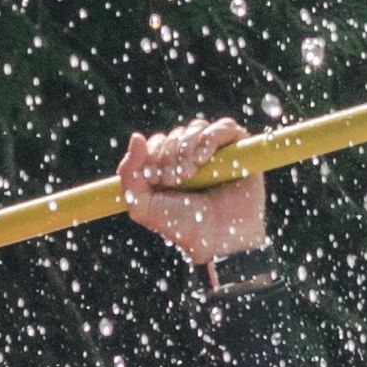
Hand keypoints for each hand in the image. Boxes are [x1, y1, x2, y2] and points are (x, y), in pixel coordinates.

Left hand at [119, 116, 268, 270]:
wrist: (218, 239)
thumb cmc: (182, 226)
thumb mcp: (143, 206)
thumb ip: (129, 174)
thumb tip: (136, 136)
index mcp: (169, 168)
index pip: (156, 142)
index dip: (153, 155)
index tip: (157, 180)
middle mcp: (192, 157)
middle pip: (175, 134)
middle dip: (170, 155)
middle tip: (176, 180)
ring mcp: (216, 152)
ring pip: (196, 128)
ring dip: (187, 147)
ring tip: (190, 173)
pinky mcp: (238, 149)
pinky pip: (223, 127)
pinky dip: (210, 138)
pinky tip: (204, 159)